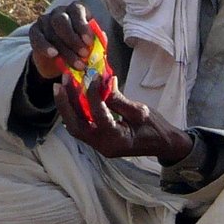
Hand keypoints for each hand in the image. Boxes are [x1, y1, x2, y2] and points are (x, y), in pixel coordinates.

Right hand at [29, 2, 97, 79]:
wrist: (58, 58)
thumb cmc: (79, 46)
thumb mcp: (90, 43)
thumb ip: (96, 40)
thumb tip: (102, 37)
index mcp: (75, 9)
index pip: (77, 11)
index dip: (82, 26)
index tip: (89, 43)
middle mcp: (59, 11)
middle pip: (62, 21)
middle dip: (73, 40)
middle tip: (84, 54)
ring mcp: (45, 20)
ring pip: (52, 33)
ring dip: (65, 50)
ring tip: (76, 64)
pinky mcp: (34, 31)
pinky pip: (38, 38)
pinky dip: (45, 47)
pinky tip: (54, 55)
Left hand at [53, 74, 193, 161]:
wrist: (163, 144)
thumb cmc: (156, 128)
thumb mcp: (140, 112)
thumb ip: (119, 99)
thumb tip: (104, 82)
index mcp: (116, 140)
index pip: (98, 115)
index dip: (94, 94)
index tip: (95, 77)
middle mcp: (103, 146)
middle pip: (75, 126)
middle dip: (65, 105)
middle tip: (59, 84)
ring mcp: (99, 145)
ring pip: (76, 126)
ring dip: (67, 107)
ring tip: (62, 86)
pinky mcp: (99, 140)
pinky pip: (82, 126)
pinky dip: (76, 111)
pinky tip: (73, 96)